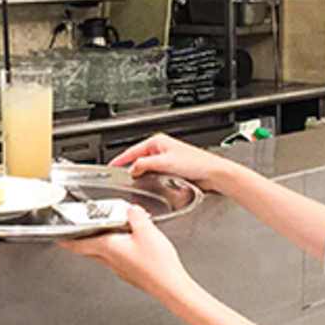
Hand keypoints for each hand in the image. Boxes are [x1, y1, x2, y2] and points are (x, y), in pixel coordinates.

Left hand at [58, 205, 193, 298]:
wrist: (170, 287)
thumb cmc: (157, 264)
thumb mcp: (146, 230)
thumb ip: (135, 215)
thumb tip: (131, 210)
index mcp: (108, 248)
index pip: (79, 244)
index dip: (65, 240)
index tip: (57, 237)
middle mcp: (110, 261)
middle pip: (87, 250)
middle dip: (78, 242)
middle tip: (73, 235)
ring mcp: (120, 269)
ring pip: (101, 255)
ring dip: (96, 245)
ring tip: (99, 235)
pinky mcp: (130, 273)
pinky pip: (116, 259)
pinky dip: (113, 250)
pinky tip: (124, 246)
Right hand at [108, 133, 232, 191]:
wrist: (212, 173)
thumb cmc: (195, 163)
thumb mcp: (164, 163)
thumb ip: (144, 165)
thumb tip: (132, 168)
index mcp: (158, 141)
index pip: (133, 150)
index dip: (121, 158)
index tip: (111, 165)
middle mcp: (162, 148)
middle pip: (140, 159)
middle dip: (133, 168)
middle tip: (123, 178)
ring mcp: (167, 159)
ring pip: (148, 167)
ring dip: (145, 174)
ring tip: (139, 182)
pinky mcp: (172, 169)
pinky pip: (157, 173)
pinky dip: (153, 178)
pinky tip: (153, 184)